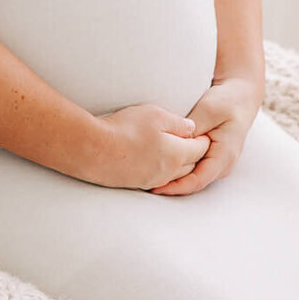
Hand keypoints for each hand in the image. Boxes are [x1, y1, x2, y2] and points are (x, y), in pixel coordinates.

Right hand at [89, 102, 211, 191]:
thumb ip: (178, 123)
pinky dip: (164, 172)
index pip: (201, 149)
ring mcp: (153, 180)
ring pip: (176, 175)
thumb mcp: (156, 115)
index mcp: (177, 154)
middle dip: (195, 154)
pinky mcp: (138, 184)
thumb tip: (192, 129)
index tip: (203, 132)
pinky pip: (160, 179)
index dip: (204, 139)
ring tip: (177, 152)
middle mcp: (169, 172)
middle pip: (192, 165)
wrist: (94, 150)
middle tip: (194, 142)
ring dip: (181, 165)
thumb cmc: (125, 128)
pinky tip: (157, 162)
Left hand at [149, 76, 261, 196]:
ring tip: (151, 177)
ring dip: (174, 179)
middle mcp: (223, 164)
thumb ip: (193, 128)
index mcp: (225, 156)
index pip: (198, 181)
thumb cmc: (228, 101)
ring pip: (193, 178)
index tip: (155, 186)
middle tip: (146, 184)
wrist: (241, 95)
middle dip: (172, 186)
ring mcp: (218, 162)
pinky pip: (194, 169)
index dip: (175, 187)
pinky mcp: (212, 157)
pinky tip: (163, 165)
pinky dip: (179, 169)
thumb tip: (177, 143)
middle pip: (194, 183)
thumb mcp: (209, 110)